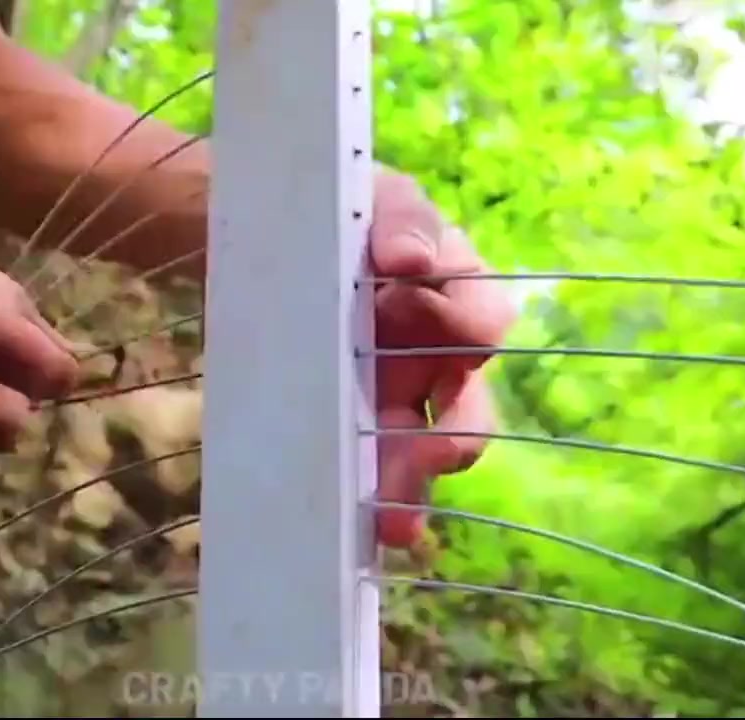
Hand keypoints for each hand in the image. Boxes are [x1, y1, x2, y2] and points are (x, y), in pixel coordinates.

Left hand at [369, 170, 516, 548]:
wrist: (261, 239)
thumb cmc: (334, 212)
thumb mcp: (373, 200)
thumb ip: (401, 220)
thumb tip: (411, 260)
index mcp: (453, 297)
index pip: (482, 321)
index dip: (465, 329)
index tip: (422, 321)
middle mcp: (434, 356)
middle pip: (465, 409)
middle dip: (453, 440)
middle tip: (431, 457)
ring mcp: (392, 395)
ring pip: (418, 453)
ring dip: (410, 487)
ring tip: (390, 524)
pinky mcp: (348, 422)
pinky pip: (367, 465)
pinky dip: (365, 495)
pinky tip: (349, 523)